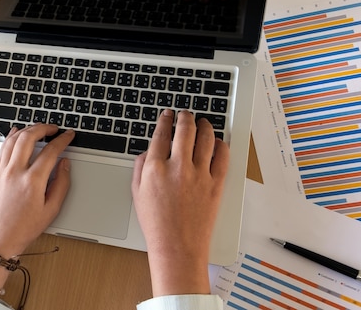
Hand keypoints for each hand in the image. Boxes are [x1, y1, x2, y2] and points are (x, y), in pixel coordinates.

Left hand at [0, 124, 74, 257]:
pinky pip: (2, 148)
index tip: (68, 135)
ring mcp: (1, 171)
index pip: (50, 151)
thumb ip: (61, 184)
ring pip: (13, 139)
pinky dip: (11, 137)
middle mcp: (15, 172)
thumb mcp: (51, 210)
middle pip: (28, 137)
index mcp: (32, 182)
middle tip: (53, 128)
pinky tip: (16, 134)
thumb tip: (65, 164)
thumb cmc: (22, 230)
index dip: (62, 140)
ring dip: (27, 129)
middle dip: (43, 127)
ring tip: (38, 129)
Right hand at [131, 109, 228, 295]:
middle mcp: (178, 167)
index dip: (165, 119)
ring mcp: (199, 175)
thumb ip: (139, 168)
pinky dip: (221, 145)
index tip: (167, 114)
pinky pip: (223, 156)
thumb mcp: (137, 193)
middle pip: (185, 129)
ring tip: (203, 123)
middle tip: (185, 114)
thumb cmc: (156, 224)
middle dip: (185, 116)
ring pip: (206, 138)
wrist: (177, 247)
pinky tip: (217, 143)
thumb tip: (147, 151)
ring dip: (204, 126)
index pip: (161, 134)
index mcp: (155, 168)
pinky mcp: (216, 184)